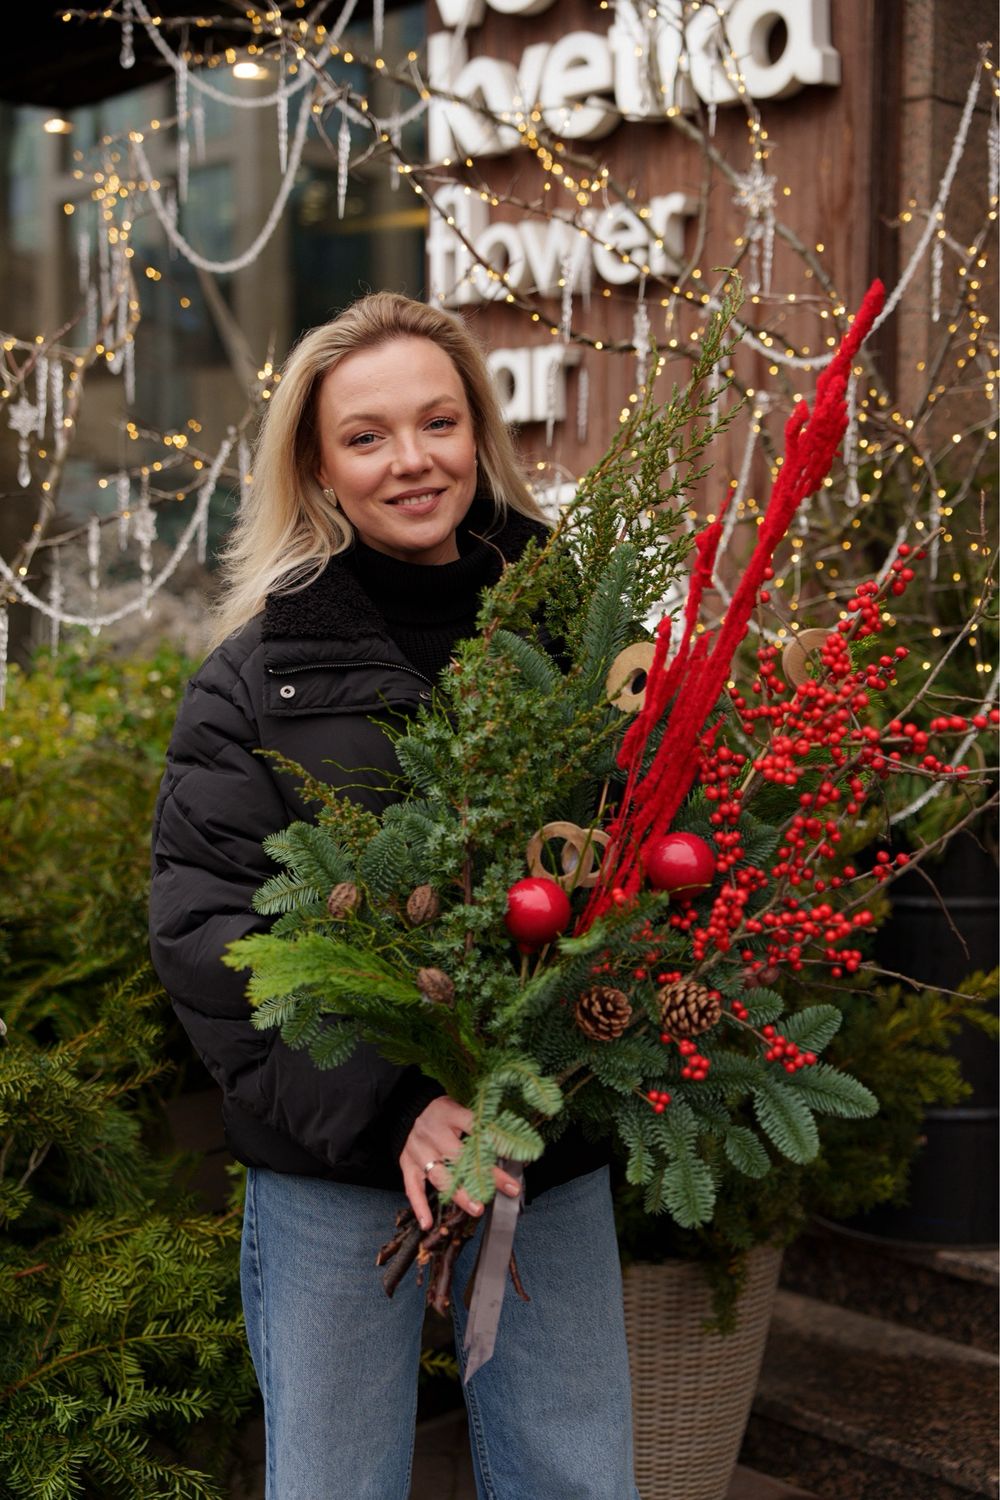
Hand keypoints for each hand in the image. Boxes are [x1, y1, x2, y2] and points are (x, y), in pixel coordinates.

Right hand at [400, 1095, 521, 1229]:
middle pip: (460, 1156)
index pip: (475, 1127)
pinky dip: (419, 1206)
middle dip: (484, 1175)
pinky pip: (412, 1187)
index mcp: (449, 1114)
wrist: (406, 1109)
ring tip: (477, 1208)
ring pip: (439, 1176)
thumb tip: (512, 1140)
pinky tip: (427, 1223)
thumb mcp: (460, 1106)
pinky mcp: (407, 1164)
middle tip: (506, 1189)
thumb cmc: (440, 1110)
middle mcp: (433, 1133)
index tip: (516, 1155)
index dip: (496, 1141)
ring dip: (459, 1195)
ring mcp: (419, 1151)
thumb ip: (480, 1123)